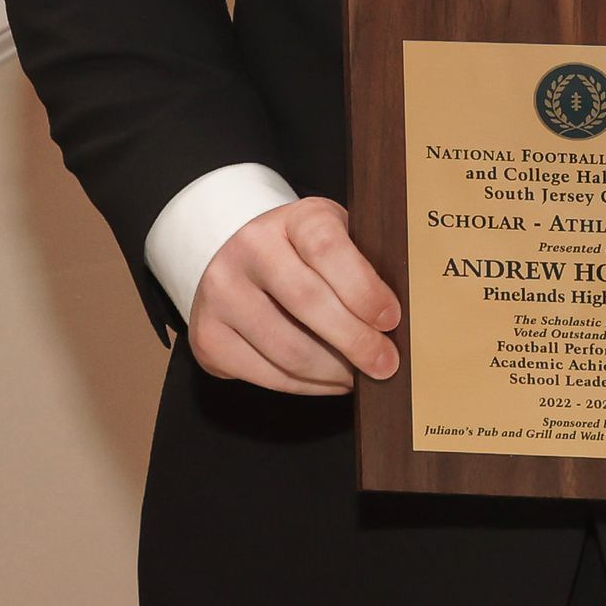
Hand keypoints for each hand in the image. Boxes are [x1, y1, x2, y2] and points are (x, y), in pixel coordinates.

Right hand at [188, 196, 400, 395]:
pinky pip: (266, 375)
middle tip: (387, 364)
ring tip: (359, 377)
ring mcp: (221, 294)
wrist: (234, 253)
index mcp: (291, 217)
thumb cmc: (303, 250)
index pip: (327, 248)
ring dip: (333, 372)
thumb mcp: (334, 235)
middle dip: (356, 342)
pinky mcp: (208, 337)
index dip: (363, 288)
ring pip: (287, 349)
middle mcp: (249, 249)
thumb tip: (397, 320)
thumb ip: (361, 263)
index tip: (391, 319)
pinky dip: (306, 387)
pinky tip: (329, 381)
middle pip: (308, 302)